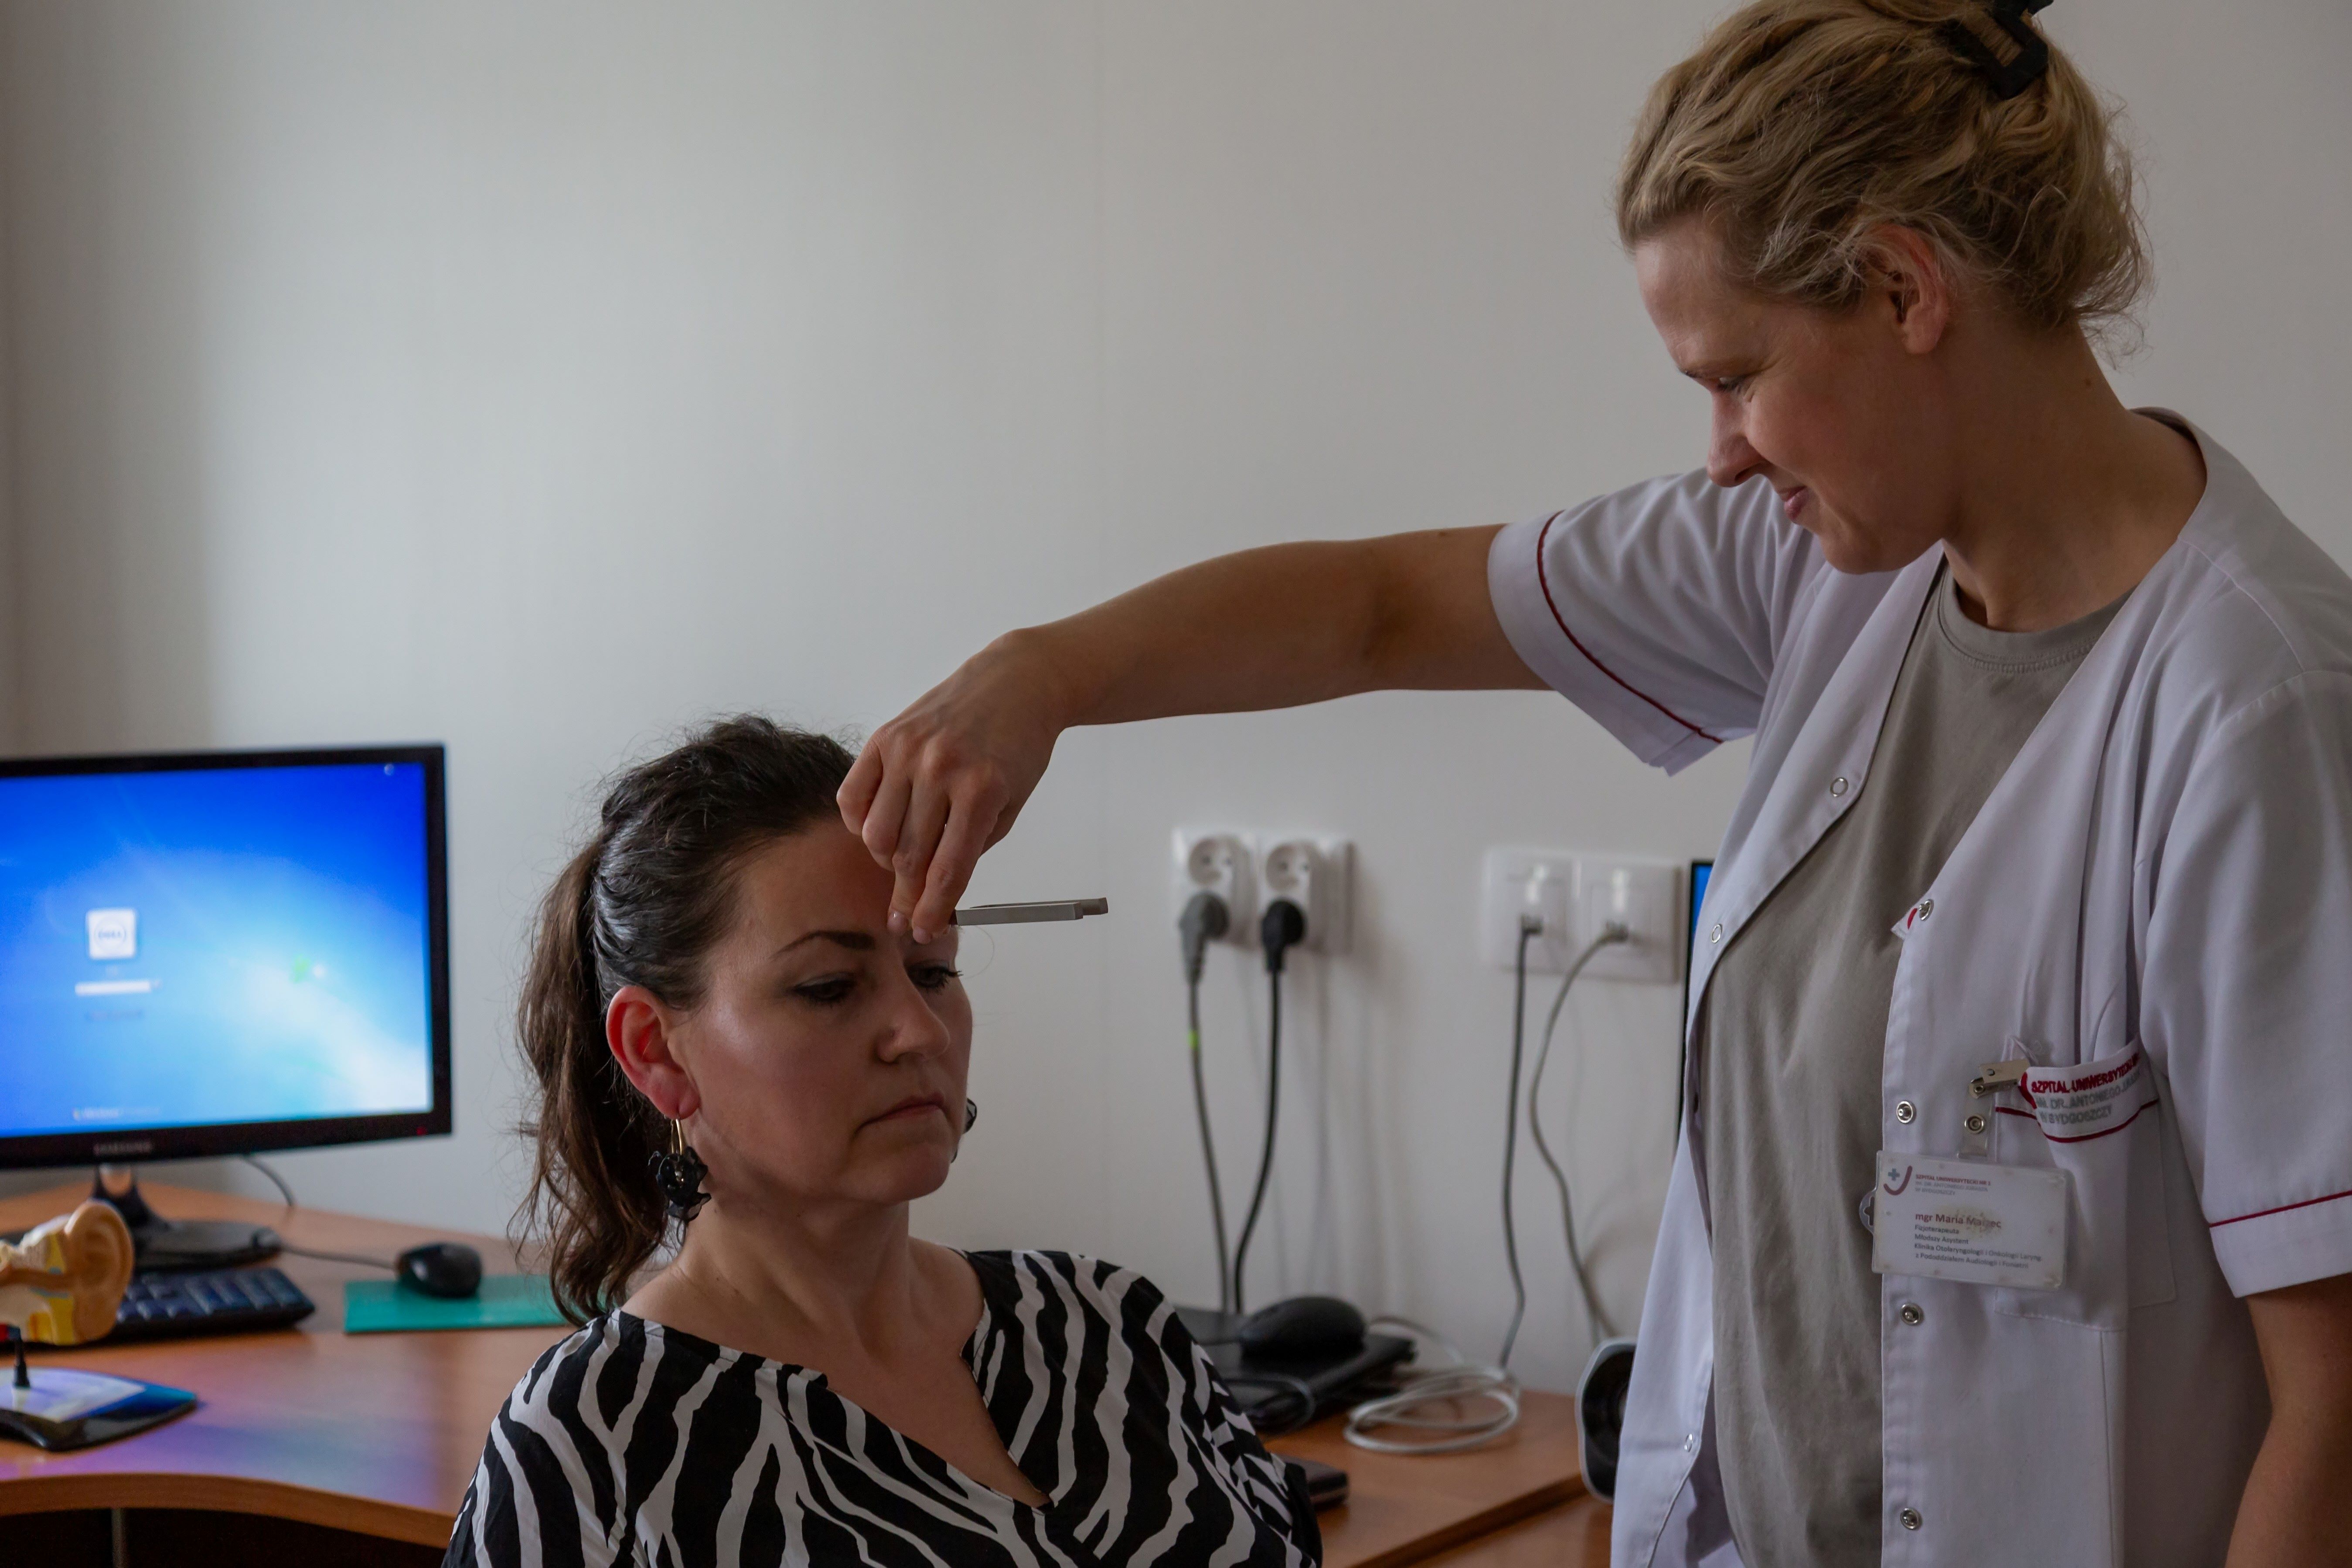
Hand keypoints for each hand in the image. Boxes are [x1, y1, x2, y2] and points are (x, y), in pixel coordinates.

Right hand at [839, 633, 1069, 941]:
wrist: (1016, 683)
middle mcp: (940, 768)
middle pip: (908, 856)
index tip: (921, 930)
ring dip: (884, 860)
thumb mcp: (1011, 804)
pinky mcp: (884, 736)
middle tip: (902, 915)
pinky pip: (853, 796)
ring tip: (900, 862)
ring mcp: (907, 750)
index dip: (931, 909)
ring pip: (876, 833)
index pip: (947, 869)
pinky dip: (859, 823)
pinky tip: (877, 829)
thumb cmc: (1019, 746)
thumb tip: (933, 891)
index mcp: (982, 790)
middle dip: (905, 895)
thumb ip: (973, 846)